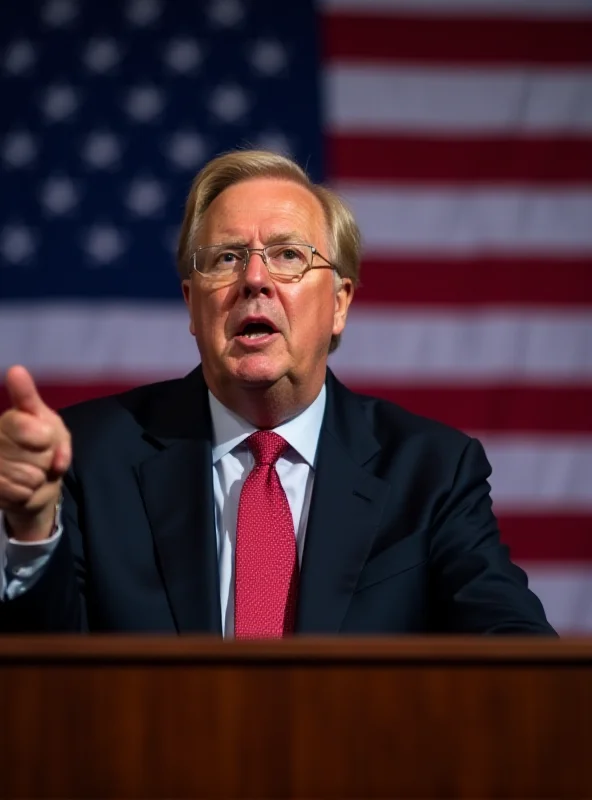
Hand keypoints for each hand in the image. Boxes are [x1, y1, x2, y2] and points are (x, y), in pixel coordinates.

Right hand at [0, 366, 71, 540]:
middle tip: (40, 458)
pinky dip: (27, 493)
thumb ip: (37, 408)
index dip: (44, 438)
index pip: (25, 427)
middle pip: (32, 455)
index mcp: (12, 418)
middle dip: (45, 460)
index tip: (46, 437)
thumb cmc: (49, 450)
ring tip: (32, 473)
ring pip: (27, 476)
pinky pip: (18, 493)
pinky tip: (22, 487)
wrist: (40, 484)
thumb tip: (15, 371)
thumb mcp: (54, 428)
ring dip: (38, 479)